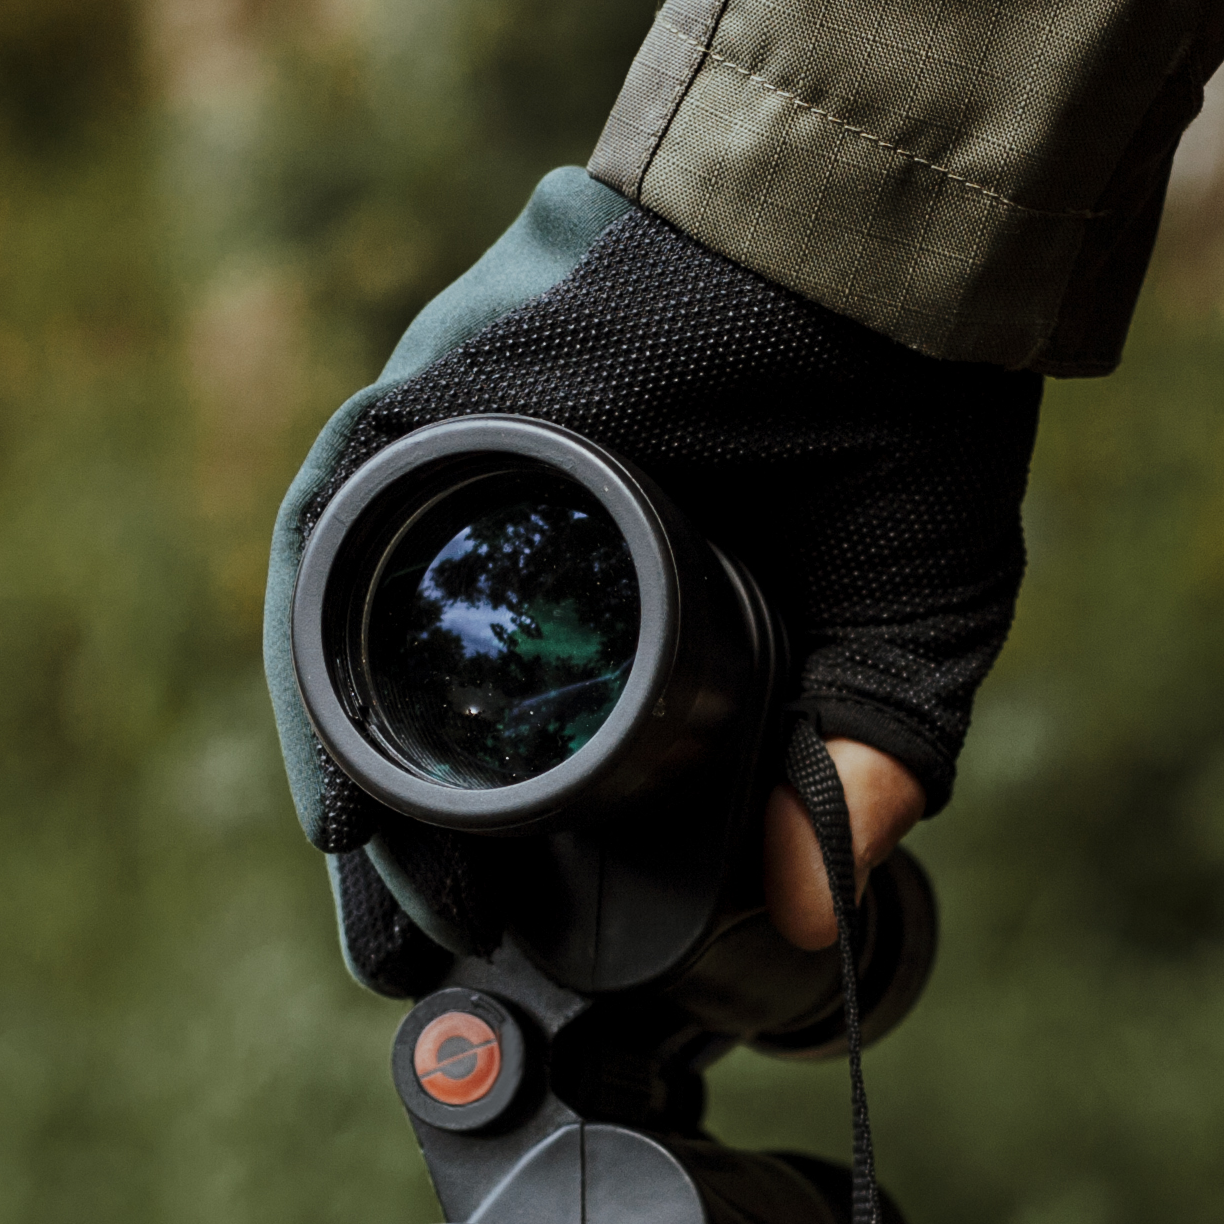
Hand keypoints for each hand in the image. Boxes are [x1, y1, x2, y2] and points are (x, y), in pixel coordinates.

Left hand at [265, 173, 1041, 999]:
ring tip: (395, 917)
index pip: (518, 749)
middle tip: (434, 970)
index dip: (503, 868)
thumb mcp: (896, 628)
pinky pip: (332, 561)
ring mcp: (455, 466)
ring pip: (359, 655)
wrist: (876, 254)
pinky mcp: (419, 411)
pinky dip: (323, 683)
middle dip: (415, 865)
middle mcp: (509, 527)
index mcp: (612, 579)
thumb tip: (816, 917)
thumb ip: (858, 764)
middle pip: (418, 717)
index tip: (507, 960)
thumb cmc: (900, 410)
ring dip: (367, 803)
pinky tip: (345, 802)